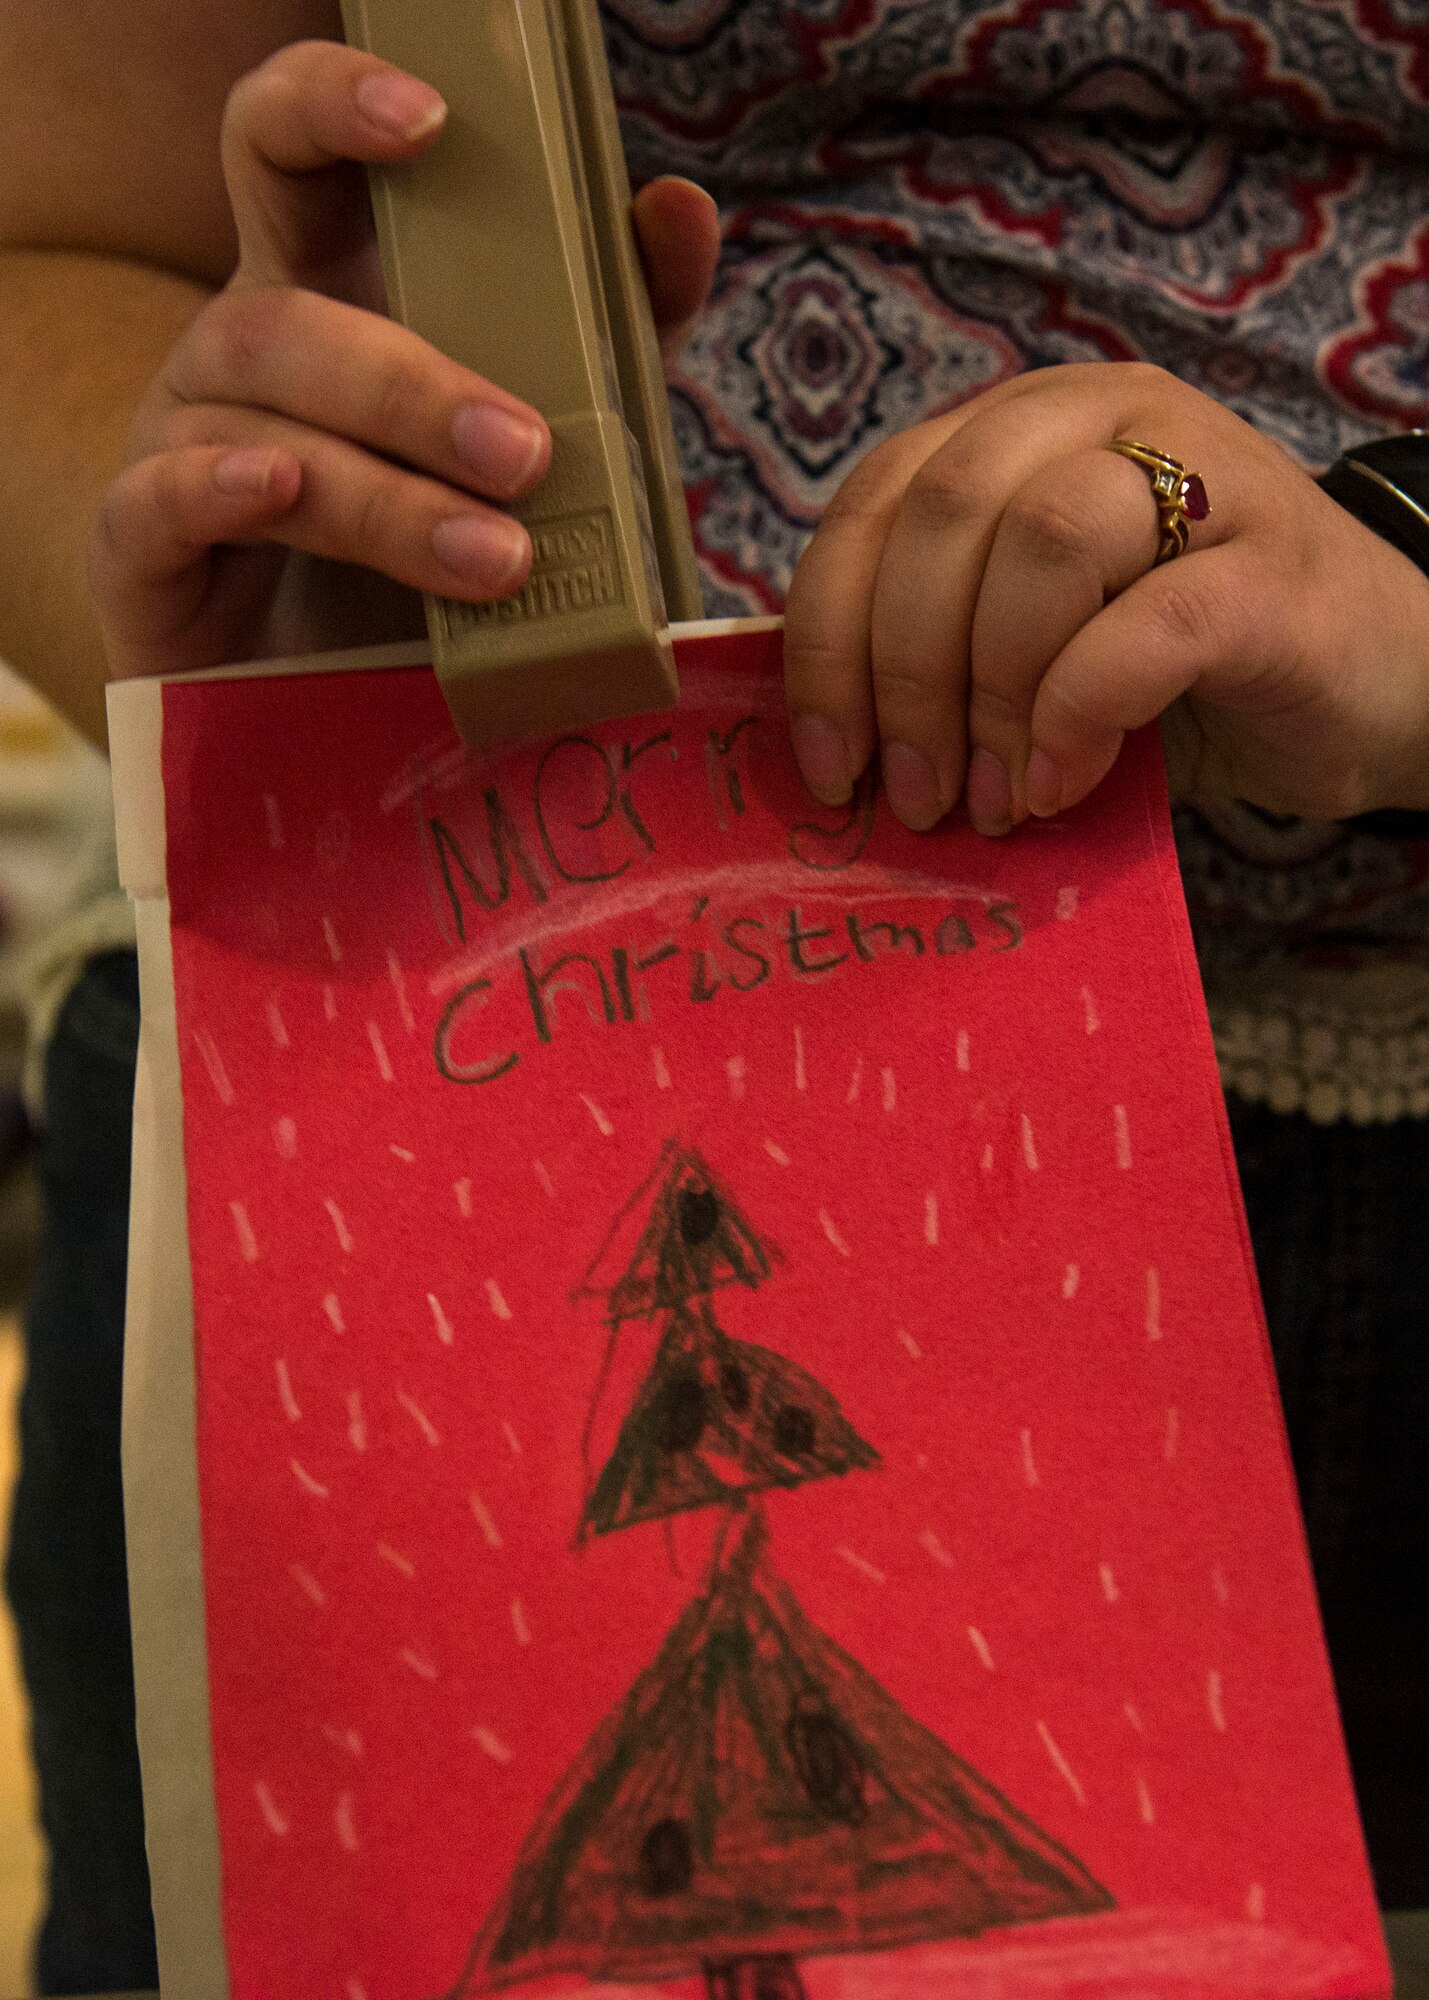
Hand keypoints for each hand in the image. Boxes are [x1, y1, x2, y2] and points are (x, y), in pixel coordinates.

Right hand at [88, 38, 719, 680]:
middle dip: (414, 384)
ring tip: (494, 557)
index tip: (428, 122)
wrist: (309, 701)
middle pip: (290, 318)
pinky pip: (157, 503)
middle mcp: (238, 355)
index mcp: (321, 297)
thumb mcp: (531, 440)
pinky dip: (218, 488)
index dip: (330, 106)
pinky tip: (279, 488)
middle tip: (525, 453)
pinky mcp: (141, 553)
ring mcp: (180, 446)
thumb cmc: (418, 557)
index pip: (286, 151)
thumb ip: (609, 336)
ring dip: (386, 492)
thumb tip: (680, 212)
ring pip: (262, 426)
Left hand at [784, 361, 1428, 830]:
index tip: (828, 767)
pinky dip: (1082, 714)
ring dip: (993, 694)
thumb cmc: (1184, 675)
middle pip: (945, 512)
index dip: (828, 638)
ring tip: (997, 799)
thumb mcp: (1033, 647)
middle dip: (902, 676)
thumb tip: (828, 746)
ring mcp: (1202, 474)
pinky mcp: (1272, 566)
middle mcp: (1104, 417)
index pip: (878, 500)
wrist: (1378, 686)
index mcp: (1020, 429)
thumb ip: (939, 653)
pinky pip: (1147, 623)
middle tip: (915, 795)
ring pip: (1042, 539)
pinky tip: (1065, 782)